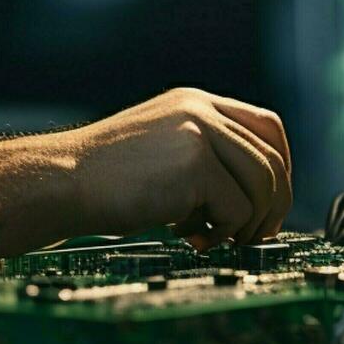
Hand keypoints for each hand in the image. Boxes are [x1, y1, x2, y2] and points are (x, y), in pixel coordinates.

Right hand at [56, 87, 292, 249]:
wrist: (62, 181)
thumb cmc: (104, 178)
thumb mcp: (161, 150)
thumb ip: (204, 159)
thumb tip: (253, 199)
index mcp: (195, 103)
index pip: (266, 126)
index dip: (280, 167)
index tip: (271, 202)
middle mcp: (200, 110)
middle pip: (272, 158)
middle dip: (273, 205)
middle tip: (254, 235)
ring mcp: (198, 133)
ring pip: (262, 185)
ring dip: (248, 224)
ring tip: (216, 240)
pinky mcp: (194, 164)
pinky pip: (237, 208)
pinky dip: (223, 233)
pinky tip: (192, 240)